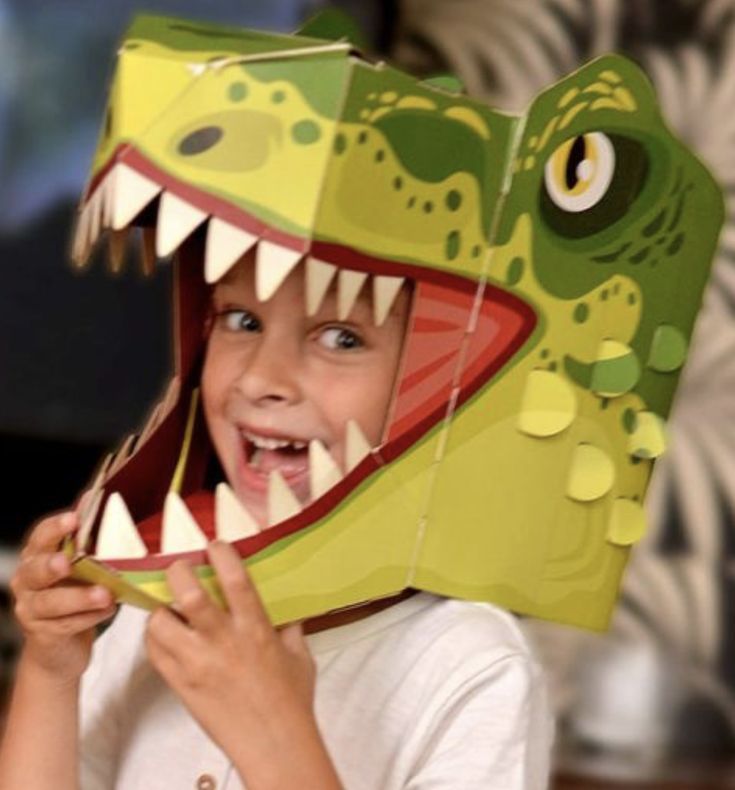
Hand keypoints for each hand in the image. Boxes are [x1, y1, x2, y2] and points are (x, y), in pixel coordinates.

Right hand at [10, 509, 116, 683]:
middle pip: (35, 569)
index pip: (41, 536)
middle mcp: (27, 580)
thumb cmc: (75, 593)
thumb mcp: (82, 564)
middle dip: (51, 564)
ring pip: (50, 602)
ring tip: (104, 594)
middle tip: (67, 562)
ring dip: (79, 597)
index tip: (74, 519)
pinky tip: (107, 610)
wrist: (61, 646)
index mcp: (38, 555)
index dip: (55, 527)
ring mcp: (31, 608)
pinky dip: (89, 617)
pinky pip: (65, 624)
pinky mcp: (42, 633)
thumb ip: (87, 538)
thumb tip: (97, 501)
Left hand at [145, 542, 340, 787]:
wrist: (274, 745)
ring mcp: (198, 665)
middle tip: (181, 568)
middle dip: (179, 571)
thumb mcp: (299, 655)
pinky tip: (165, 634)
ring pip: (161, 624)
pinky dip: (154, 637)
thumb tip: (286, 606)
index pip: (234, 579)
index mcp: (255, 629)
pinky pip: (155, 654)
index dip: (221, 554)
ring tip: (168, 605)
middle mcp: (223, 642)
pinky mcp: (182, 686)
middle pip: (188, 594)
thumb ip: (289, 625)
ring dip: (161, 608)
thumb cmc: (292, 700)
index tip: (216, 545)